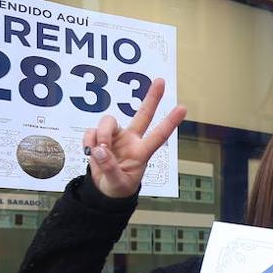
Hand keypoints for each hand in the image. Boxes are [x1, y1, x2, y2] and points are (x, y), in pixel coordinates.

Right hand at [83, 78, 186, 198]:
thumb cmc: (118, 187)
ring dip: (102, 133)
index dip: (170, 122)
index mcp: (142, 152)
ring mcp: (116, 137)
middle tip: (161, 81)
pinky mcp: (100, 138)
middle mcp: (131, 140)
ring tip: (99, 149)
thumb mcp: (117, 183)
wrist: (104, 191)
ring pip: (108, 121)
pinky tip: (90, 150)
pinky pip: (92, 131)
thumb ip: (110, 168)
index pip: (159, 135)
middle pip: (143, 114)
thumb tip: (101, 150)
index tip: (183, 108)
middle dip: (152, 98)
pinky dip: (89, 140)